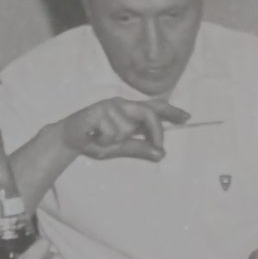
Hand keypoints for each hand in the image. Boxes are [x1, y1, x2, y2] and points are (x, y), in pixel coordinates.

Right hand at [60, 98, 189, 161]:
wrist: (70, 139)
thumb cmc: (96, 140)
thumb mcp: (120, 147)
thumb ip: (139, 148)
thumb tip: (161, 153)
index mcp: (130, 112)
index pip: (154, 108)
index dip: (171, 111)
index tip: (187, 117)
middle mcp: (122, 105)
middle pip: (148, 113)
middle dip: (156, 130)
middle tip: (159, 147)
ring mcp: (110, 106)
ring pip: (126, 128)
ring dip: (115, 140)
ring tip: (102, 139)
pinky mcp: (97, 110)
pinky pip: (111, 132)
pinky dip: (103, 140)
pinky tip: (94, 136)